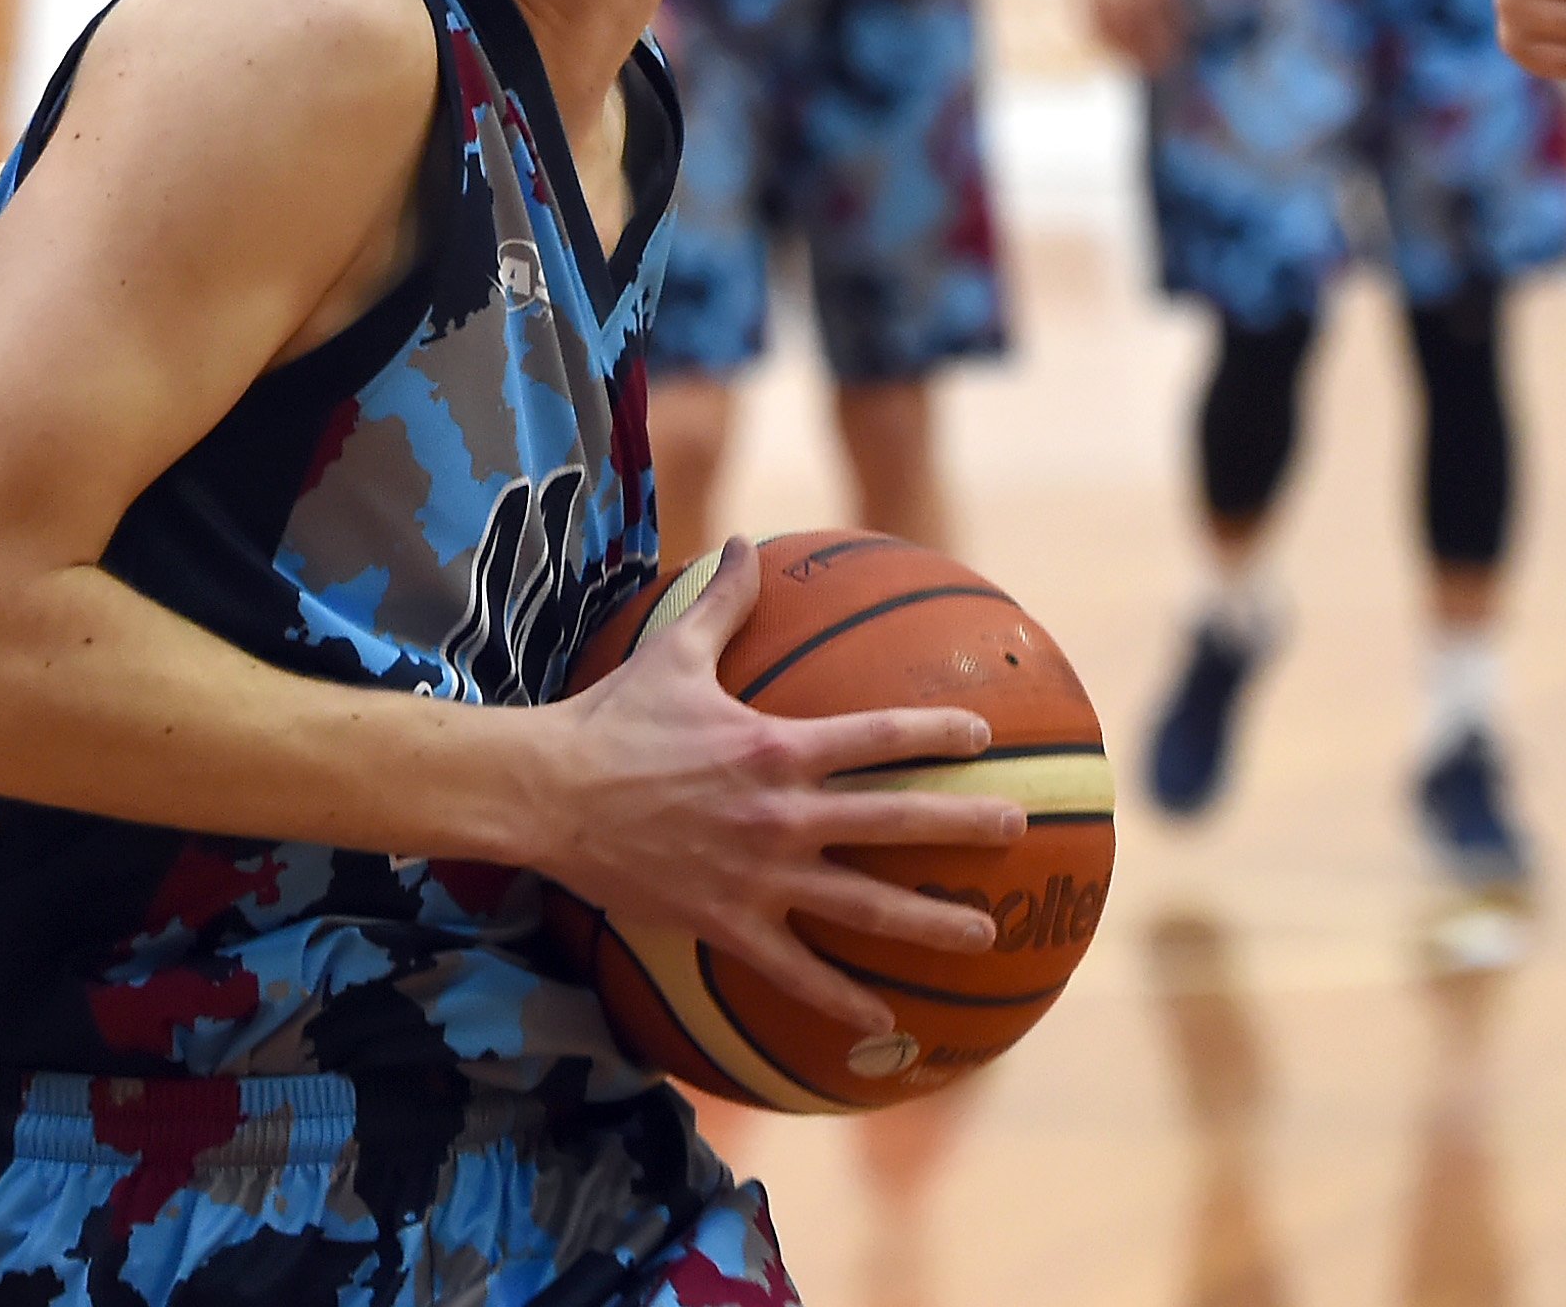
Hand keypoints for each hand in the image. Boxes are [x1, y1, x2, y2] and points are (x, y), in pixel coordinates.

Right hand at [526, 545, 1025, 1037]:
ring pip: (862, 906)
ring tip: (984, 935)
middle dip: (962, 826)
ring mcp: (758, 876)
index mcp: (776, 747)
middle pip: (893, 820)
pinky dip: (840, 1000)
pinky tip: (883, 1022)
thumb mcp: (672, 652)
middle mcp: (781, 814)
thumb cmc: (612, 719)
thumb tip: (740, 542)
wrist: (548, 795)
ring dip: (928, 922)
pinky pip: (794, 971)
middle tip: (1017, 830)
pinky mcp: (727, 923)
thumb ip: (721, 603)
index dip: (936, 733)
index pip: (879, 736)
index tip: (982, 737)